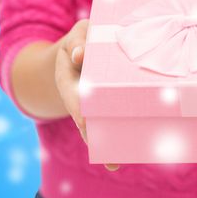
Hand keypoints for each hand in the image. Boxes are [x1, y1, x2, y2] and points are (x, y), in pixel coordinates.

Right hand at [53, 19, 119, 170]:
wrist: (84, 48)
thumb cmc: (83, 39)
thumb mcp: (77, 34)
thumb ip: (77, 41)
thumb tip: (80, 55)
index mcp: (68, 79)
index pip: (72, 97)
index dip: (79, 110)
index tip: (84, 124)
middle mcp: (80, 96)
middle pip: (85, 119)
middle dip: (92, 136)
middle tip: (102, 153)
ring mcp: (93, 104)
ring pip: (98, 124)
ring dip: (106, 142)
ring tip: (114, 163)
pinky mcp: (110, 106)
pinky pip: (114, 119)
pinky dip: (120, 133)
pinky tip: (127, 152)